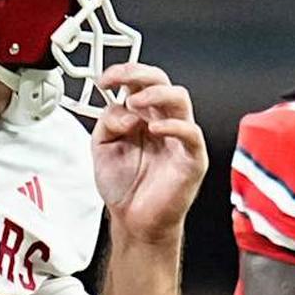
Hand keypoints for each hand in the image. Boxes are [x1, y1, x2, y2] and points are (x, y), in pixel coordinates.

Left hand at [92, 63, 206, 243]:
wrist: (134, 221)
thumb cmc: (124, 185)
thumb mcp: (102, 146)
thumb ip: (107, 122)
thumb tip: (123, 110)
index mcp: (142, 116)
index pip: (140, 81)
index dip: (123, 73)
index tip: (105, 79)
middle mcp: (162, 121)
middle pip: (162, 81)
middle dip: (140, 74)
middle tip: (120, 80)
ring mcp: (178, 138)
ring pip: (180, 99)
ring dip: (156, 94)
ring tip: (135, 102)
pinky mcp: (192, 158)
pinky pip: (192, 134)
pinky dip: (174, 126)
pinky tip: (154, 128)